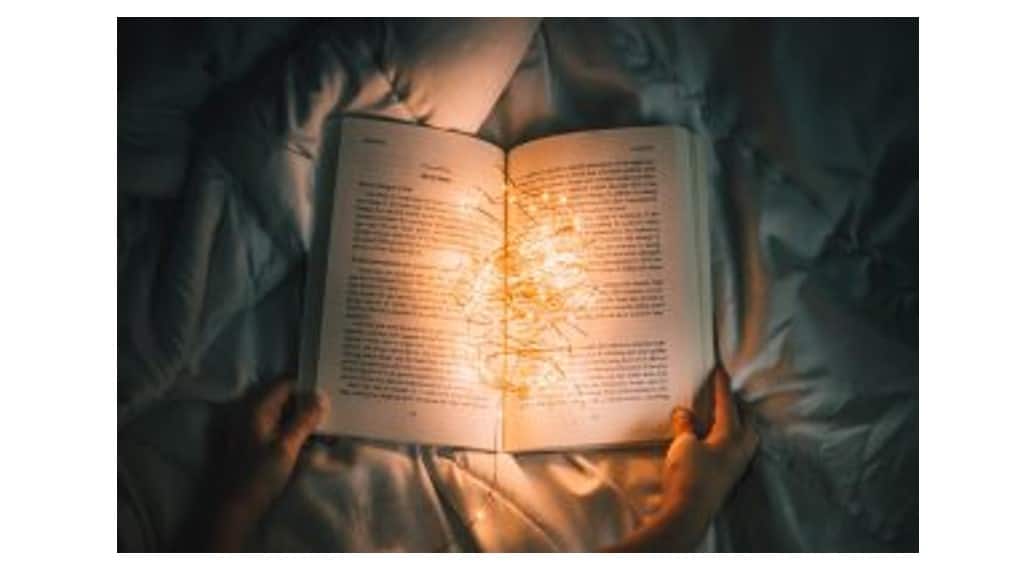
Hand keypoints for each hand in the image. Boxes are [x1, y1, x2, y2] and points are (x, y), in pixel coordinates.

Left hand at [208, 378, 327, 550]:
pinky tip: (312, 440)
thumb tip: (321, 396)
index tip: (331, 390)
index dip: (308, 384)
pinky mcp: (253, 442)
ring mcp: (250, 427)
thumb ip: (304, 419)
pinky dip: (294, 430)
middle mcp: (250, 411)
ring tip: (328, 427)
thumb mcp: (286, 447)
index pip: (286, 382)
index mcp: (256, 407)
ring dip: (303, 418)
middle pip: (285, 397)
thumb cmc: (258, 476)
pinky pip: (278, 427)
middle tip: (334, 409)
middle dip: (308, 402)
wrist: (232, 509)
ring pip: (283, 413)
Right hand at [607, 365, 757, 550]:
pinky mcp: (728, 477)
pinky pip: (735, 450)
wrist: (688, 512)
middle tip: (726, 394)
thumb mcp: (683, 444)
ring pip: (745, 437)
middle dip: (738, 406)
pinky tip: (716, 440)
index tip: (720, 370)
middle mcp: (740, 449)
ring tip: (724, 416)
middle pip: (746, 420)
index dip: (722, 386)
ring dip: (737, 423)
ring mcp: (737, 465)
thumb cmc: (689, 475)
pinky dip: (729, 439)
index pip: (727, 404)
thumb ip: (685, 425)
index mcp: (732, 435)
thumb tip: (684, 412)